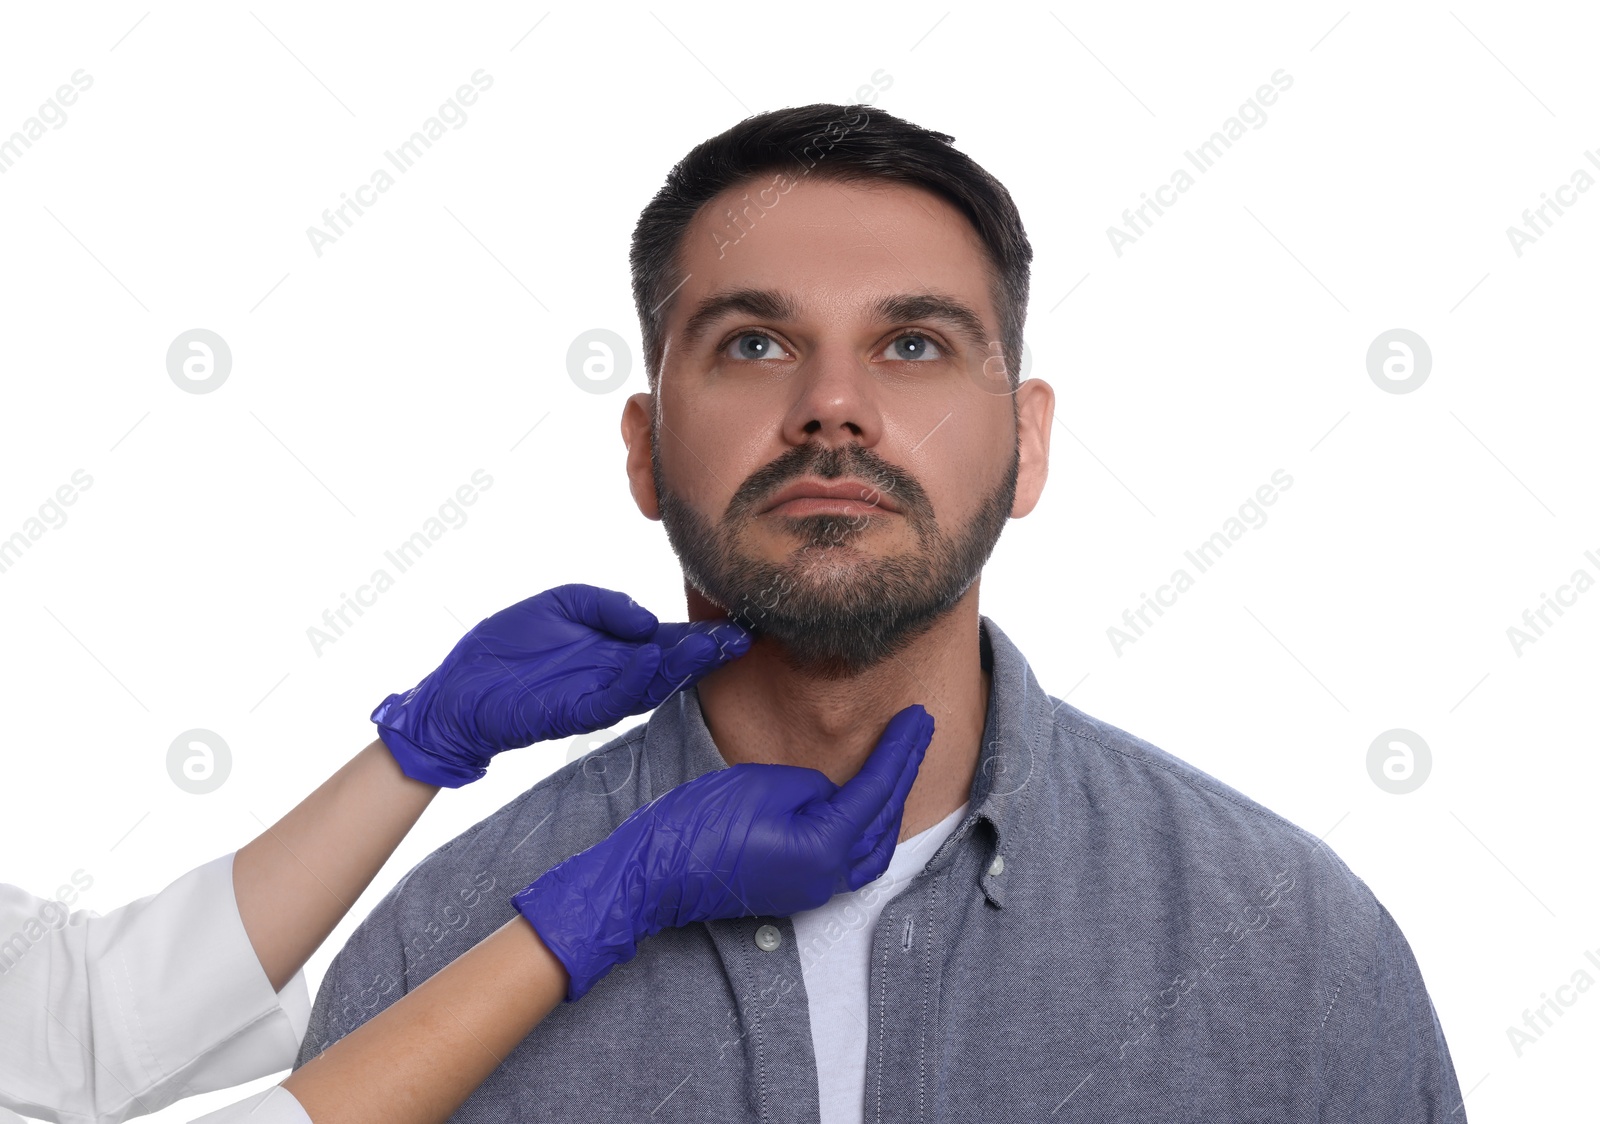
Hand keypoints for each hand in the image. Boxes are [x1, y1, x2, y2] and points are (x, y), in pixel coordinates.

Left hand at [371, 584, 750, 786]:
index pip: (668, 642)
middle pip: (670, 665)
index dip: (700, 635)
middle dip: (705, 652)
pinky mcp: (575, 712)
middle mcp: (615, 675)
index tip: (735, 623)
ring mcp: (598, 696)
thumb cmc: (508, 645)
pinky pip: (613, 698)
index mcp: (616, 650)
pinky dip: (634, 679)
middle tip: (740, 637)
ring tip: (709, 645)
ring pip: (651, 683)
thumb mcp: (562, 603)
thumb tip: (645, 620)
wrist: (461, 688)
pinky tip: (651, 656)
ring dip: (681, 665)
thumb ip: (606, 605)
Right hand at [512, 704, 934, 1000]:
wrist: (656, 871)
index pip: (879, 790)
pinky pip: (846, 860)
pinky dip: (862, 830)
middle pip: (885, 823)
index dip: (902, 749)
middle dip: (903, 776)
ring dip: (887, 808)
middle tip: (917, 732)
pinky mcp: (794, 890)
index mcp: (826, 847)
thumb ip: (815, 787)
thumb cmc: (703, 822)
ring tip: (895, 764)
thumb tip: (833, 794)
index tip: (920, 717)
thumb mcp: (767, 784)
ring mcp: (811, 890)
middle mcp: (827, 878)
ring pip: (871, 849)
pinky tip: (859, 804)